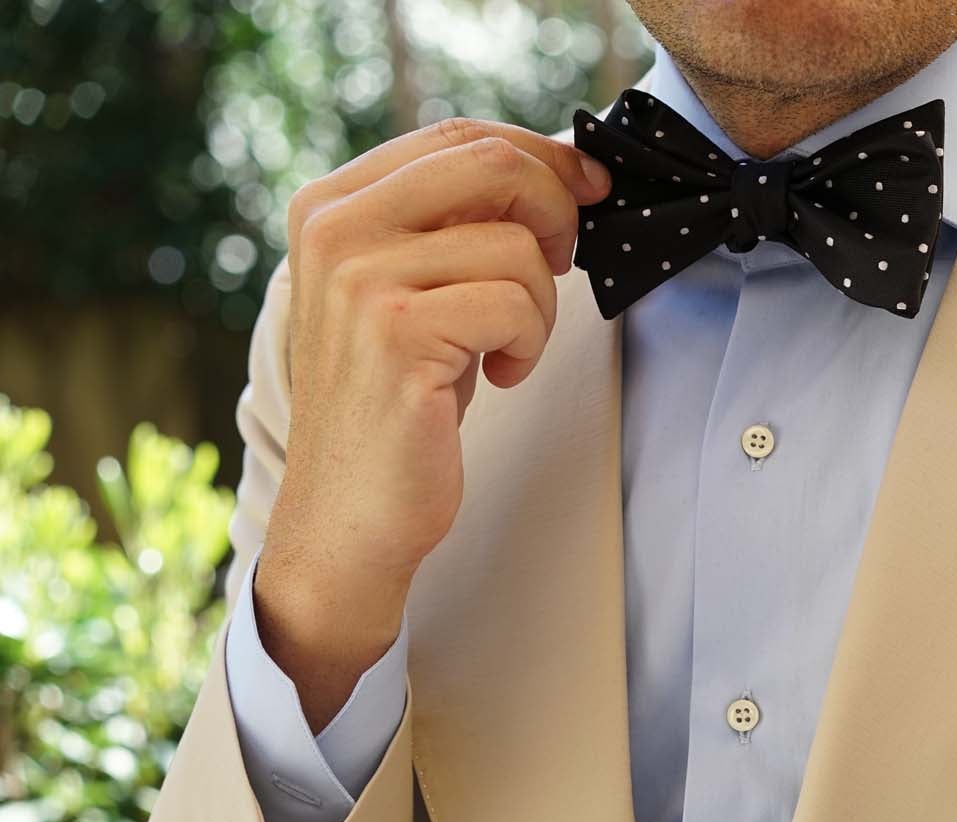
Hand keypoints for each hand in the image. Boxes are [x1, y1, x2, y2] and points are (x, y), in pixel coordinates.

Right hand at [256, 116, 610, 727]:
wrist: (349, 514)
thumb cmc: (397, 403)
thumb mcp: (415, 290)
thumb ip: (457, 224)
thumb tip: (559, 169)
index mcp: (332, 204)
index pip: (461, 137)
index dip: (542, 155)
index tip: (588, 189)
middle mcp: (335, 228)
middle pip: (493, 165)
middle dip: (556, 212)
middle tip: (562, 265)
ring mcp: (360, 279)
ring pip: (517, 248)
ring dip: (541, 306)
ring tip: (505, 349)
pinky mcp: (398, 334)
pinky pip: (518, 304)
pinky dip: (530, 345)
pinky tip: (497, 376)